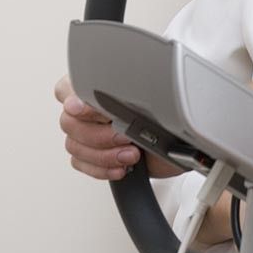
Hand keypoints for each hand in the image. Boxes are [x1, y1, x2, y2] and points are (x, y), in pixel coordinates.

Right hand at [54, 75, 180, 180]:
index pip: (69, 87)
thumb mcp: (160, 97)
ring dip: (104, 154)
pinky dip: (102, 168)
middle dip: (99, 134)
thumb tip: (122, 86)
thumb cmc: (171, 116)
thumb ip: (133, 91)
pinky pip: (81, 163)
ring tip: (132, 155)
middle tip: (125, 136)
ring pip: (74, 145)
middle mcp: (91, 108)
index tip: (83, 108)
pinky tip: (121, 167)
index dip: (74, 98)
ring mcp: (90, 132)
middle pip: (69, 122)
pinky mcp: (93, 154)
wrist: (184, 144)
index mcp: (100, 85)